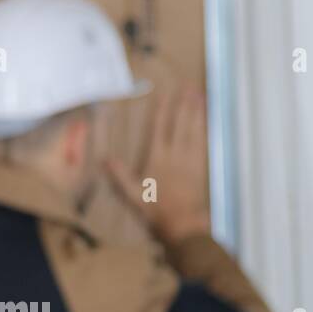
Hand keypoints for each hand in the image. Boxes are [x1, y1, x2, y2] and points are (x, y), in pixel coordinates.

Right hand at [106, 86, 212, 245]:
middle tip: (189, 86)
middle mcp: (175, 154)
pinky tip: (207, 120)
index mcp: (158, 158)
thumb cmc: (156, 210)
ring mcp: (191, 160)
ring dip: (197, 112)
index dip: (164, 109)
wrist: (184, 225)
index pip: (160, 128)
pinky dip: (205, 128)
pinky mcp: (201, 167)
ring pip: (195, 130)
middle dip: (184, 104)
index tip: (166, 93)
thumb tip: (105, 158)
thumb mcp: (132, 194)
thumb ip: (120, 175)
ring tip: (200, 96)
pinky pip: (203, 142)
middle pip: (181, 124)